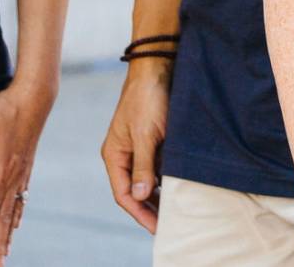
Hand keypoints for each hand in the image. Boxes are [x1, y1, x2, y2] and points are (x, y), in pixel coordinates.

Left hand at [0, 77, 55, 265]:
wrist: (36, 94)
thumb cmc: (6, 108)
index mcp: (1, 168)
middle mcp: (14, 174)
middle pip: (5, 214)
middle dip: (0, 241)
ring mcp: (22, 170)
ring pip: (15, 208)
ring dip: (9, 231)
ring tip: (6, 251)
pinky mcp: (27, 163)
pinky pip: (23, 195)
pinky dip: (19, 212)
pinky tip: (18, 220)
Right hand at [101, 60, 172, 231]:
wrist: (158, 66)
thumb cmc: (148, 97)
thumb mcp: (146, 133)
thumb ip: (143, 164)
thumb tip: (139, 197)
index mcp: (114, 155)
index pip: (124, 193)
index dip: (139, 212)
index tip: (157, 227)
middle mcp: (124, 154)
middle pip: (135, 190)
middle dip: (150, 207)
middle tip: (169, 223)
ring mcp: (138, 146)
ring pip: (148, 178)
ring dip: (159, 192)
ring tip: (176, 209)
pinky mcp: (153, 138)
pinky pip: (158, 164)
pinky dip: (166, 176)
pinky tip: (179, 185)